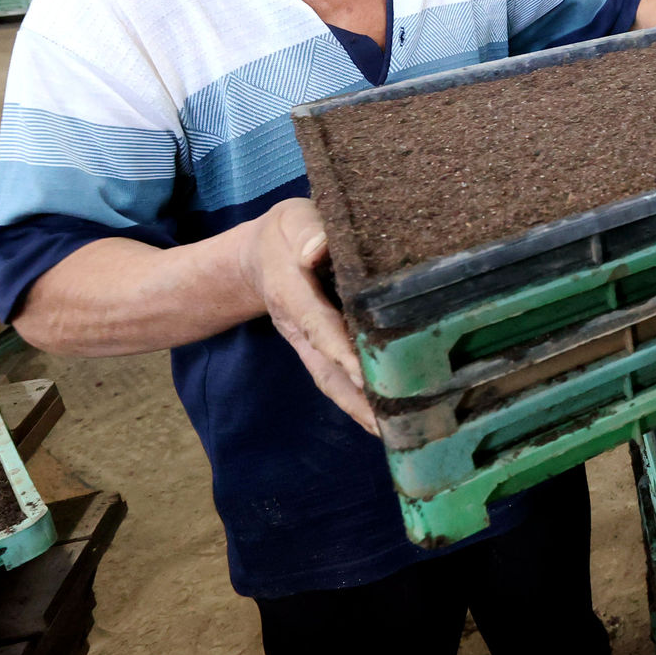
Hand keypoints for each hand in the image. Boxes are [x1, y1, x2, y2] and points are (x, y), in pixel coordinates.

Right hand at [241, 199, 375, 434]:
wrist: (258, 256)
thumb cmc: (285, 233)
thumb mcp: (291, 219)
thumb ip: (306, 230)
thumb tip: (318, 249)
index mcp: (293, 294)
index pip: (320, 327)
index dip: (342, 352)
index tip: (366, 376)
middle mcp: (301, 328)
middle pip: (328, 372)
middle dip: (357, 400)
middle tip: (391, 426)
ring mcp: (309, 344)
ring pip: (334, 382)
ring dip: (361, 409)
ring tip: (397, 435)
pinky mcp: (321, 349)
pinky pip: (341, 377)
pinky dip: (362, 399)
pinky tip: (390, 417)